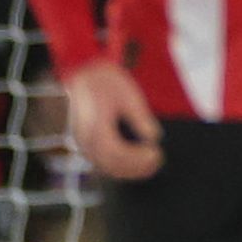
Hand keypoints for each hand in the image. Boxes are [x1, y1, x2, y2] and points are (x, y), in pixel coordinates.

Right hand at [63, 61, 162, 179]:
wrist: (84, 71)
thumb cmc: (107, 82)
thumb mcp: (129, 96)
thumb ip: (141, 118)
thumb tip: (154, 138)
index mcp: (96, 128)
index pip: (117, 154)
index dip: (138, 159)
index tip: (156, 153)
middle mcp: (85, 140)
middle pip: (111, 164)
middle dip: (136, 167)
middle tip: (158, 159)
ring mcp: (82, 142)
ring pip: (105, 166)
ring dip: (129, 169)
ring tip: (151, 164)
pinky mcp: (84, 142)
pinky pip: (100, 161)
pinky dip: (118, 165)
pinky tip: (136, 163)